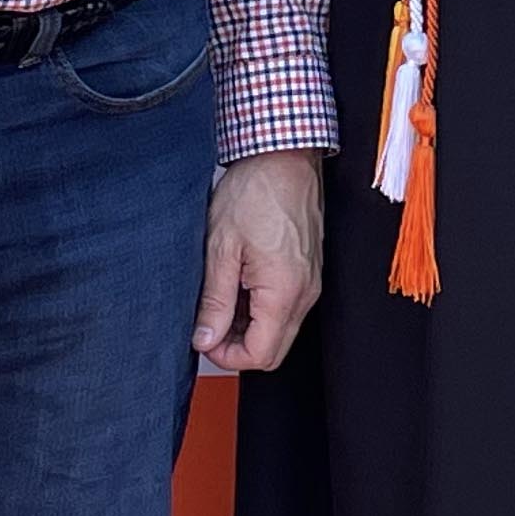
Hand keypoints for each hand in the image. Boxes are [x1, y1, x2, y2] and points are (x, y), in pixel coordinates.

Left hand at [197, 149, 324, 370]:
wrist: (284, 158)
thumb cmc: (255, 192)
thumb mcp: (220, 249)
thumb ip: (215, 301)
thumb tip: (205, 339)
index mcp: (284, 291)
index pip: (260, 355)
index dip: (227, 357)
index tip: (203, 339)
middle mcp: (305, 293)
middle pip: (274, 351)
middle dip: (238, 347)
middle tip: (209, 324)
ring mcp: (310, 282)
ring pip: (280, 329)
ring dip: (249, 326)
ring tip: (221, 296)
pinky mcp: (309, 271)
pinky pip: (287, 307)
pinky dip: (261, 308)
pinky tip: (239, 283)